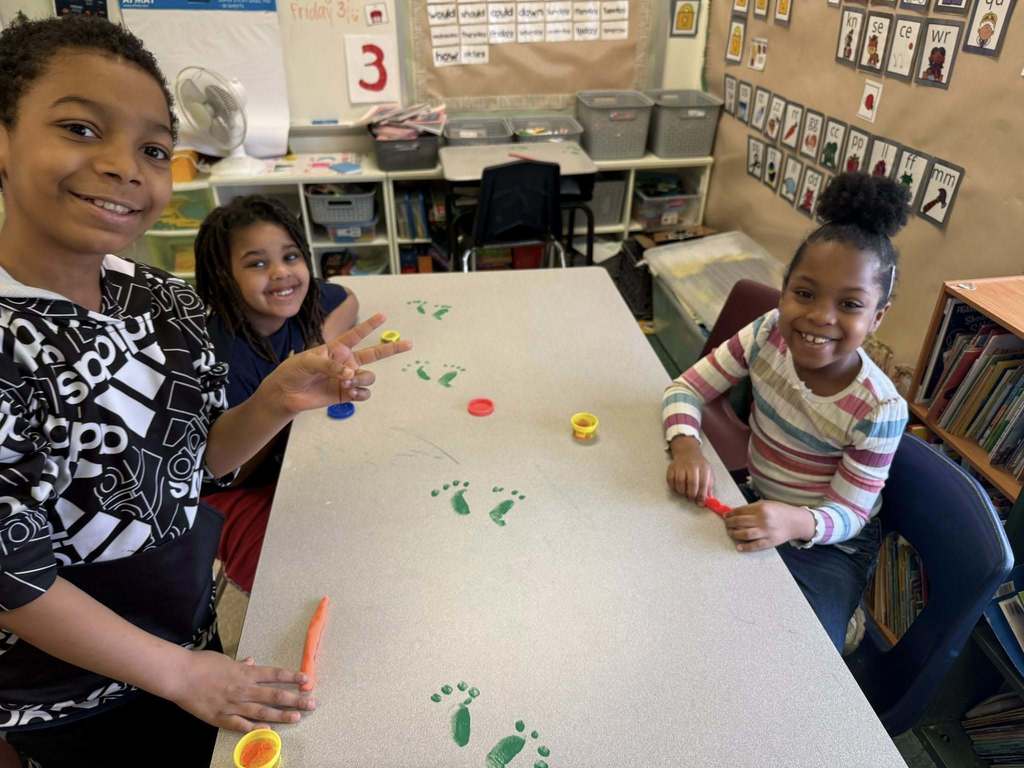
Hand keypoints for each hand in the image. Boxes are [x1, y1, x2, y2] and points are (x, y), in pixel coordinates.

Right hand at [169, 650, 315, 731]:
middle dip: (295, 699)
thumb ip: (240, 664)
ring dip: (281, 716)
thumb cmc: (202, 664)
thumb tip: (252, 661)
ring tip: (297, 718)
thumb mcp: (225, 659)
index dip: (292, 678)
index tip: (308, 680)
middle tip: (312, 703)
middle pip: (274, 695)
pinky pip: (240, 725)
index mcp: (245, 673)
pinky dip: (254, 729)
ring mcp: (233, 705)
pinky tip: (267, 732)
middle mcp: (244, 689)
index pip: (275, 675)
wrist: (180, 675)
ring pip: (262, 712)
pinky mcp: (220, 717)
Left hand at [266, 313, 412, 414]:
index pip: (356, 334)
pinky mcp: (346, 394)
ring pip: (368, 377)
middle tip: (409, 343)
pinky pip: (364, 393)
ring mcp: (347, 378)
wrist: (286, 394)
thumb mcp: (308, 362)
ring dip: (361, 379)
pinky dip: (360, 393)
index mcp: (336, 348)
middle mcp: (346, 362)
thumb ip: (330, 365)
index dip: (369, 325)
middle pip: (374, 354)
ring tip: (346, 382)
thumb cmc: (293, 372)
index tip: (383, 316)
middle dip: (392, 348)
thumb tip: (350, 374)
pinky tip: (351, 393)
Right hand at [666, 436, 713, 502]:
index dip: (702, 495)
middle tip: (691, 498)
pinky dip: (673, 487)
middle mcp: (692, 466)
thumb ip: (709, 486)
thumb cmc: (699, 465)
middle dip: (691, 494)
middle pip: (692, 483)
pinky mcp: (672, 468)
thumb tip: (708, 499)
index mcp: (703, 467)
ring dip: (682, 491)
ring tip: (684, 492)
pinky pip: (670, 480)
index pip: (703, 483)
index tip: (701, 502)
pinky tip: (678, 487)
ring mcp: (681, 466)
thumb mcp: (708, 473)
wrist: (687, 452)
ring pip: (680, 482)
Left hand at [723, 500, 815, 551]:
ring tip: (730, 532)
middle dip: (730, 523)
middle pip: (740, 522)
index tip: (726, 515)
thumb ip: (752, 508)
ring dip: (734, 534)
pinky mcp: (770, 542)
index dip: (731, 513)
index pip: (740, 511)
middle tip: (726, 524)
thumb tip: (735, 513)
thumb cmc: (780, 511)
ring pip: (745, 534)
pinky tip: (738, 546)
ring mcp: (766, 532)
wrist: (796, 522)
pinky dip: (745, 547)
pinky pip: (755, 546)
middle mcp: (763, 520)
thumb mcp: (766, 504)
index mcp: (761, 508)